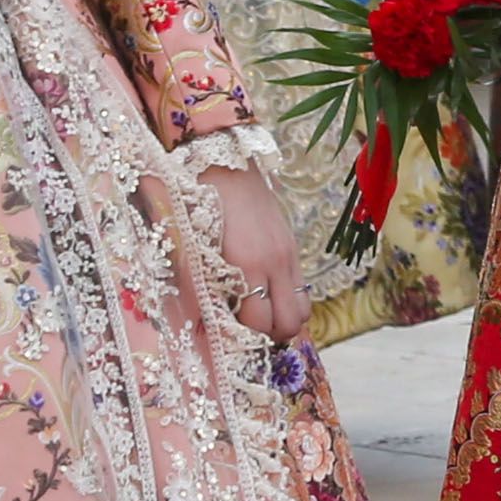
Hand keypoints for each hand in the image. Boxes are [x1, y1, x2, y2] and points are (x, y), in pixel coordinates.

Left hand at [202, 150, 308, 343]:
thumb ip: (207, 283)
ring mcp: (288, 255)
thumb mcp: (196, 246)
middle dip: (272, 334)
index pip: (259, 322)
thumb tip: (207, 319)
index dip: (246, 337)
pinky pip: (301, 287)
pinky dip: (288, 299)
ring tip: (262, 316)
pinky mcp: (292, 247)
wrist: (225, 164)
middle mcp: (274, 263)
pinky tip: (268, 294)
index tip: (229, 336)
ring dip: (285, 318)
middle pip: (290, 322)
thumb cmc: (200, 205)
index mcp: (246, 264)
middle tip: (249, 331)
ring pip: (303, 309)